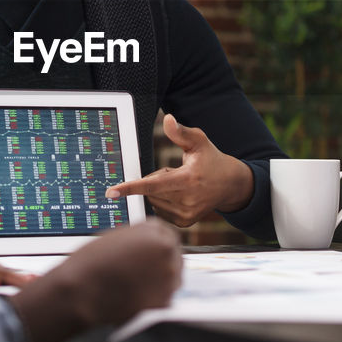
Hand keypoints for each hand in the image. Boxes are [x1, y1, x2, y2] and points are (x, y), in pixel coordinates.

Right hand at [7, 221, 181, 341]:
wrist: (81, 290)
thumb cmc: (91, 264)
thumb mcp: (117, 238)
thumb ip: (139, 240)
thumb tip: (150, 248)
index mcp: (154, 230)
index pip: (168, 235)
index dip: (159, 246)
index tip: (152, 255)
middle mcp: (165, 249)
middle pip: (174, 256)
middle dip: (162, 263)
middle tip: (144, 274)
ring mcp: (168, 275)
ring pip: (173, 278)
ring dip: (160, 282)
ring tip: (134, 286)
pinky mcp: (164, 300)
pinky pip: (165, 299)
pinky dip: (153, 300)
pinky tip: (134, 299)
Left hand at [104, 114, 252, 226]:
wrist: (231, 186)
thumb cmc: (212, 160)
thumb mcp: (199, 141)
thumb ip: (181, 132)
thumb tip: (167, 118)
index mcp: (188, 179)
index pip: (153, 184)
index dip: (130, 187)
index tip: (111, 192)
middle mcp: (187, 200)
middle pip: (151, 190)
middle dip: (156, 178)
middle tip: (175, 172)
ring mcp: (186, 214)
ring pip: (154, 200)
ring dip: (160, 190)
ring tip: (181, 183)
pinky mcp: (185, 222)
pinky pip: (160, 210)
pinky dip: (164, 200)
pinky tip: (181, 194)